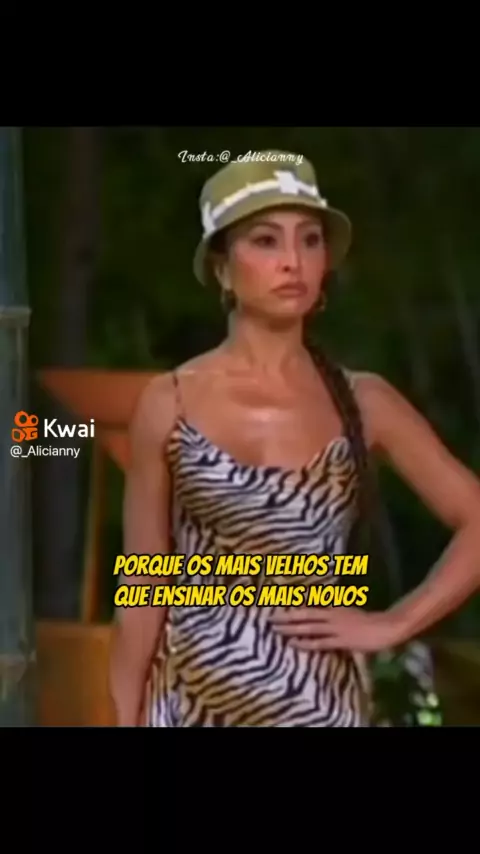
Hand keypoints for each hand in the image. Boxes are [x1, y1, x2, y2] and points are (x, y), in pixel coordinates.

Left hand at [268, 606, 400, 652]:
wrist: (385, 627)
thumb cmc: (368, 622)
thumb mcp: (347, 612)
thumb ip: (333, 613)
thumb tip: (320, 612)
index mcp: (333, 608)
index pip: (309, 607)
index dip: (292, 607)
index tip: (277, 607)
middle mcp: (331, 615)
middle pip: (304, 615)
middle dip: (286, 617)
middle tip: (268, 619)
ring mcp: (335, 628)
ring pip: (308, 627)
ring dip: (291, 628)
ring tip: (275, 629)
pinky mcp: (341, 641)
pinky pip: (319, 642)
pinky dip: (305, 643)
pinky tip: (293, 643)